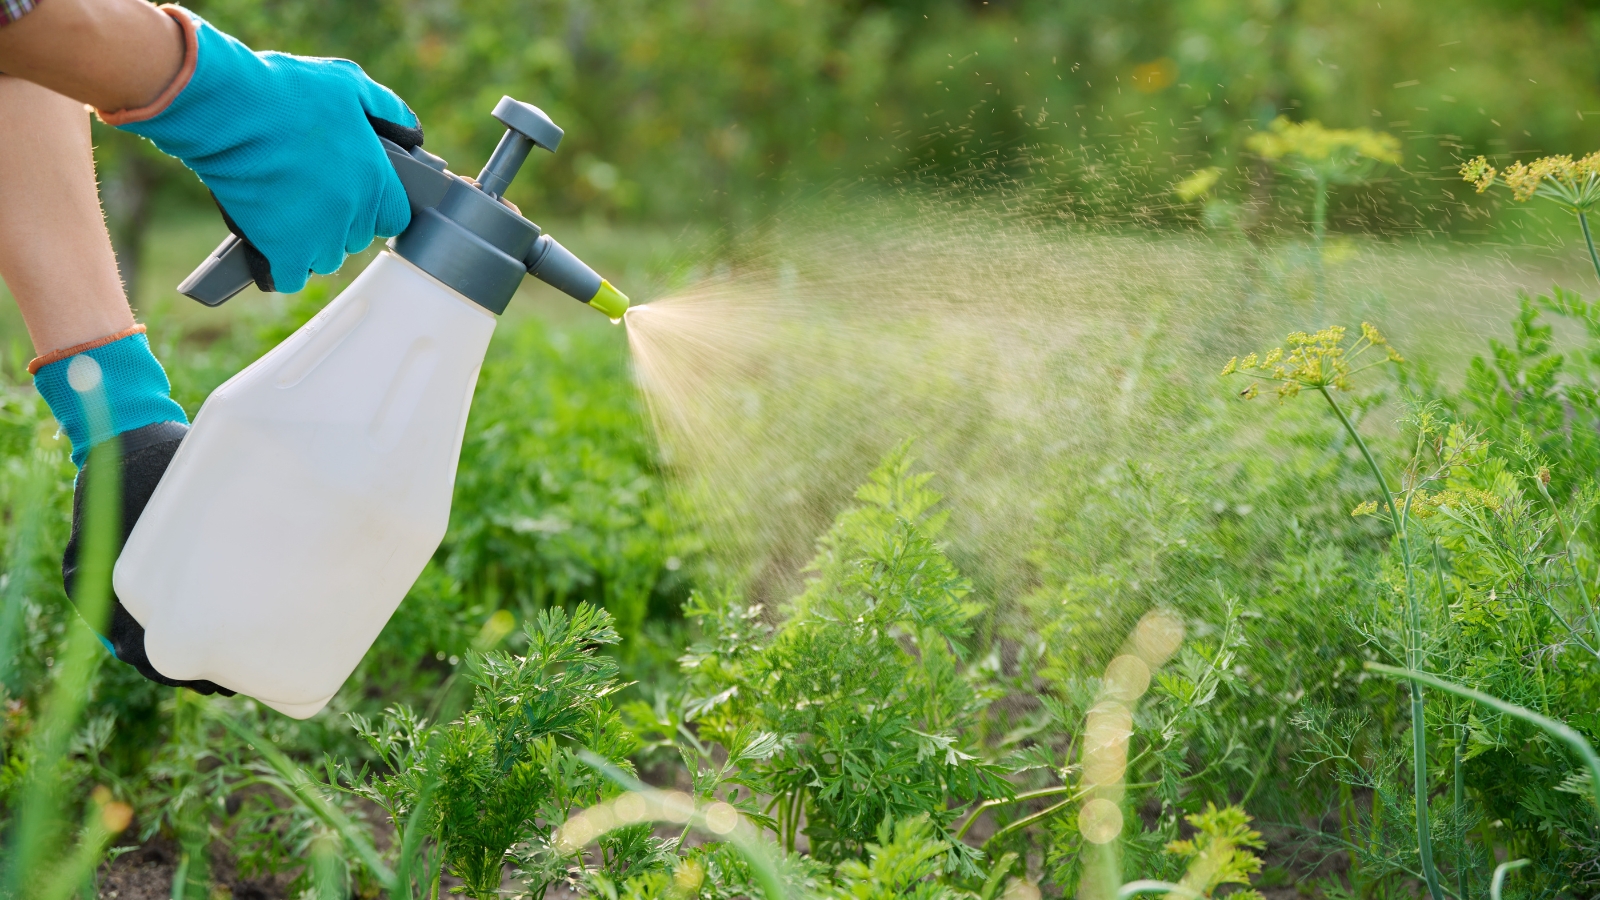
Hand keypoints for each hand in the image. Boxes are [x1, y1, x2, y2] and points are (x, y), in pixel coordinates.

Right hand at [109, 7, 419, 293]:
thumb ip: (386, 108)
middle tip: (312, 199)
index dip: (374, 209)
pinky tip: (272, 249)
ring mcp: (320, 236)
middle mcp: (354, 213)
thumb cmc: (287, 91)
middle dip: (339, 224)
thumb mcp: (349, 83)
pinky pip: (290, 278)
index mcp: (376, 179)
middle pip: (355, 238)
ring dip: (310, 244)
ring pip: (325, 259)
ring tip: (287, 217)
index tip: (355, 198)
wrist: (231, 110)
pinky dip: (281, 267)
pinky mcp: (283, 250)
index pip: (394, 217)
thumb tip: (411, 133)